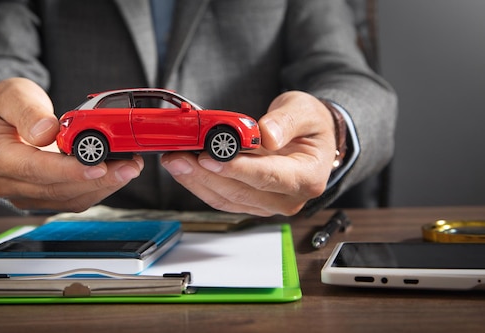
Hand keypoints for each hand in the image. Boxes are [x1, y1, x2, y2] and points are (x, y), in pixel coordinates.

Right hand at [0, 78, 143, 211]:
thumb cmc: (2, 109)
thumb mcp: (11, 95)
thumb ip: (27, 110)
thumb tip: (47, 131)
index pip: (36, 169)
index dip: (70, 170)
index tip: (99, 165)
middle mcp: (7, 182)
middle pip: (58, 189)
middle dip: (98, 179)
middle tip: (128, 166)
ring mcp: (24, 194)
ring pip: (68, 199)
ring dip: (103, 186)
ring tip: (129, 168)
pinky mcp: (41, 198)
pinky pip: (72, 200)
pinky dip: (96, 188)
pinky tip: (115, 175)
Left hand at [161, 91, 336, 216]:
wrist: (313, 138)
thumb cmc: (310, 125)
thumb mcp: (304, 110)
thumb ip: (286, 120)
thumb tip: (266, 135)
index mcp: (307, 177)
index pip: (268, 177)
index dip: (236, 169)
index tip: (208, 158)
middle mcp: (289, 198)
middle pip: (240, 192)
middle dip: (204, 174)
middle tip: (178, 157)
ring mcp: (269, 204)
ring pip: (226, 199)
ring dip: (196, 181)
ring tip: (174, 160)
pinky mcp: (251, 203)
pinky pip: (222, 198)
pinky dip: (200, 183)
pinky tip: (184, 168)